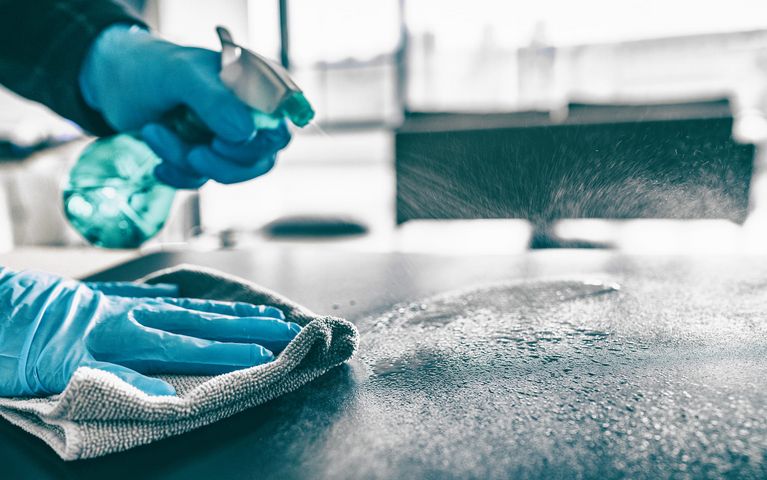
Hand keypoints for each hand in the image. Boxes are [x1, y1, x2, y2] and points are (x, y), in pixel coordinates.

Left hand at [0, 269, 300, 396]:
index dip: (230, 353)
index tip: (267, 354)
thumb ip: (116, 379)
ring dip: (221, 311)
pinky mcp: (100, 296)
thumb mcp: (58, 372)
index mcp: (122, 336)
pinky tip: (181, 292)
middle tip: (283, 326)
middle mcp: (130, 314)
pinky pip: (143, 293)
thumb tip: (165, 393)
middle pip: (198, 322)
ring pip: (181, 306)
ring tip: (255, 310)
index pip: (190, 347)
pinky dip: (166, 294)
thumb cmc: (14, 345)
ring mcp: (117, 302)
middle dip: (244, 326)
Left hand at [79, 25, 290, 188]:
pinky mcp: (205, 158)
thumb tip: (245, 133)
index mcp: (255, 88)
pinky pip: (203, 180)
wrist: (112, 82)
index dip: (260, 143)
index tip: (221, 142)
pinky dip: (178, 175)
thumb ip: (214, 100)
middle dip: (223, 163)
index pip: (280, 126)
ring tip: (154, 133)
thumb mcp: (180, 75)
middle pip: (261, 159)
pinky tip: (158, 163)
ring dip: (189, 163)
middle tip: (193, 153)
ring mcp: (227, 140)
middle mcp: (248, 115)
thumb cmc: (150, 67)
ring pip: (230, 173)